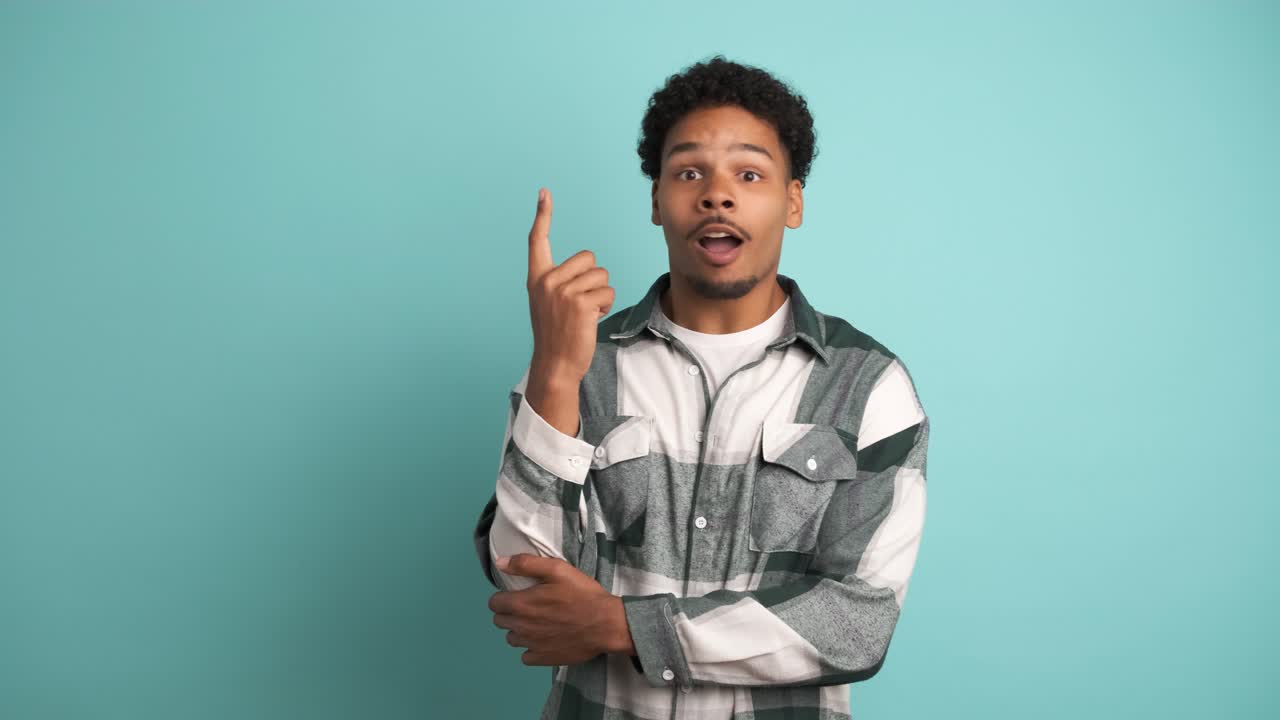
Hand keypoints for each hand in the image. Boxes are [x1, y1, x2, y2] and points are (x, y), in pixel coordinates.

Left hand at [489, 553, 633, 665]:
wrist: (605, 624)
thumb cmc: (582, 594)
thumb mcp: (557, 569)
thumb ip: (526, 564)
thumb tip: (500, 563)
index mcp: (522, 604)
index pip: (494, 603)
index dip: (503, 597)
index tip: (516, 594)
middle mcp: (522, 627)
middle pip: (500, 621)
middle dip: (508, 613)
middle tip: (527, 606)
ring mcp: (531, 645)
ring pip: (511, 639)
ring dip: (518, 630)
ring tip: (536, 623)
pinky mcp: (543, 658)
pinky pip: (525, 657)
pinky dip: (530, 648)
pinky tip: (543, 639)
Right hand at [526, 188, 614, 385]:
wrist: (555, 364)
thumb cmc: (557, 335)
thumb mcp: (549, 303)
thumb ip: (560, 283)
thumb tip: (587, 268)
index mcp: (537, 278)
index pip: (538, 240)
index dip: (542, 215)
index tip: (544, 193)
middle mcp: (547, 281)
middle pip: (588, 258)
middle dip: (594, 278)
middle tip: (582, 303)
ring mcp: (563, 291)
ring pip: (601, 275)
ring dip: (602, 294)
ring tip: (587, 313)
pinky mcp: (580, 302)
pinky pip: (607, 290)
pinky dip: (606, 304)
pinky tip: (592, 319)